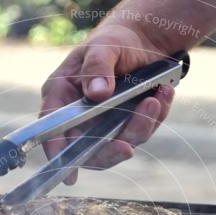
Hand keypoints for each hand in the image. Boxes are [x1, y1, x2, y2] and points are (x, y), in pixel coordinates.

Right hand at [40, 24, 175, 184]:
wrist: (142, 42)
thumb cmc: (113, 42)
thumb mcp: (104, 46)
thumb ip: (97, 67)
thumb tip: (96, 94)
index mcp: (61, 96)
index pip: (52, 130)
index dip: (57, 152)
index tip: (69, 173)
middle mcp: (79, 118)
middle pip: (87, 150)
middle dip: (110, 151)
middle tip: (128, 146)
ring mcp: (104, 126)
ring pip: (119, 145)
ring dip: (140, 128)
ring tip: (154, 100)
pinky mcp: (128, 127)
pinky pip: (142, 133)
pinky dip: (156, 116)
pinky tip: (163, 94)